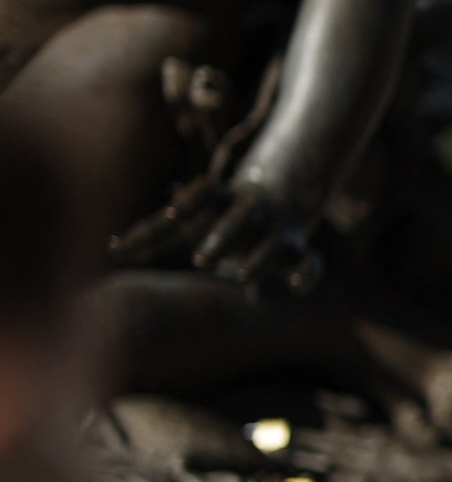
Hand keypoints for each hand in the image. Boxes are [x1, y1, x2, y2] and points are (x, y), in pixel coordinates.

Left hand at [110, 177, 319, 290]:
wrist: (275, 201)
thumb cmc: (215, 217)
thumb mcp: (186, 220)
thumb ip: (151, 234)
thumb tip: (111, 249)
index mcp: (221, 198)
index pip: (204, 194)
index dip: (190, 203)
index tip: (171, 215)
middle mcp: (252, 209)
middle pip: (240, 217)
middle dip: (224, 235)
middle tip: (199, 260)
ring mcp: (276, 231)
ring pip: (274, 242)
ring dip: (259, 258)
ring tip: (240, 278)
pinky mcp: (297, 252)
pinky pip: (309, 262)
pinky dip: (305, 274)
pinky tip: (291, 288)